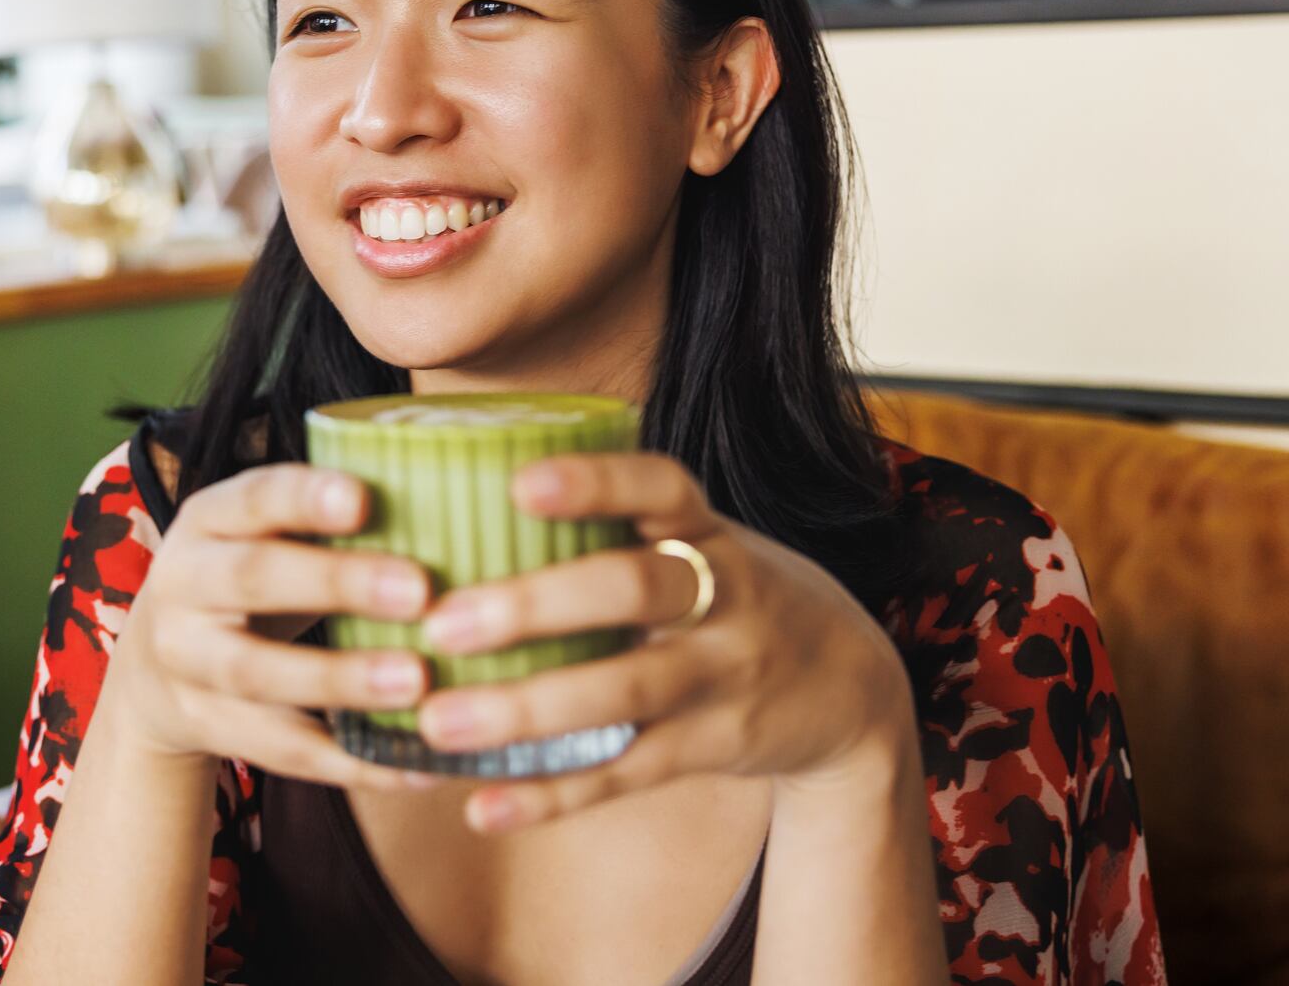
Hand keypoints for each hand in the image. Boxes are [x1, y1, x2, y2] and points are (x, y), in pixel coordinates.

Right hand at [107, 463, 436, 791]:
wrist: (156, 667)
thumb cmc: (252, 579)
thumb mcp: (266, 534)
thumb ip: (331, 516)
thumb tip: (441, 486)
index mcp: (209, 519)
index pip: (252, 497)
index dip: (304, 498)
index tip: (364, 499)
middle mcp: (184, 584)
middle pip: (253, 578)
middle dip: (336, 583)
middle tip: (418, 590)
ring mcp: (186, 662)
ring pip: (259, 674)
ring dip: (340, 680)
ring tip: (416, 683)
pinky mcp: (206, 727)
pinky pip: (280, 750)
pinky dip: (351, 760)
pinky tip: (416, 763)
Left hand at [412, 452, 915, 832]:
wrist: (851, 687)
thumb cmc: (730, 595)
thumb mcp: (700, 541)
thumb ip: (614, 521)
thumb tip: (459, 494)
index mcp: (708, 533)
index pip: (661, 487)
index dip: (596, 482)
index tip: (519, 485)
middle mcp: (724, 598)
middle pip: (637, 590)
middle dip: (537, 604)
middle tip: (443, 623)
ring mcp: (723, 677)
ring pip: (628, 692)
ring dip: (528, 710)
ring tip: (438, 723)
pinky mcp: (713, 748)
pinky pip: (628, 771)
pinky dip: (553, 793)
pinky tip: (483, 806)